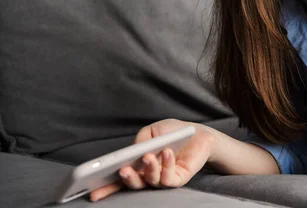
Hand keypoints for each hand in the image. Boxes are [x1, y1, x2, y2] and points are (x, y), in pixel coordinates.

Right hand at [89, 119, 214, 201]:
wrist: (197, 133)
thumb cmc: (172, 132)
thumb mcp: (151, 131)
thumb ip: (139, 141)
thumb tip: (132, 153)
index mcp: (137, 165)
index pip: (119, 179)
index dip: (105, 187)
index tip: (92, 191)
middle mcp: (148, 175)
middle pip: (133, 184)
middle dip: (126, 179)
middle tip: (122, 170)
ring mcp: (162, 178)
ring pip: (150, 181)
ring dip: (148, 169)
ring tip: (148, 156)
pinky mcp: (178, 179)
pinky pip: (168, 178)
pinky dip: (166, 164)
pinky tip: (167, 152)